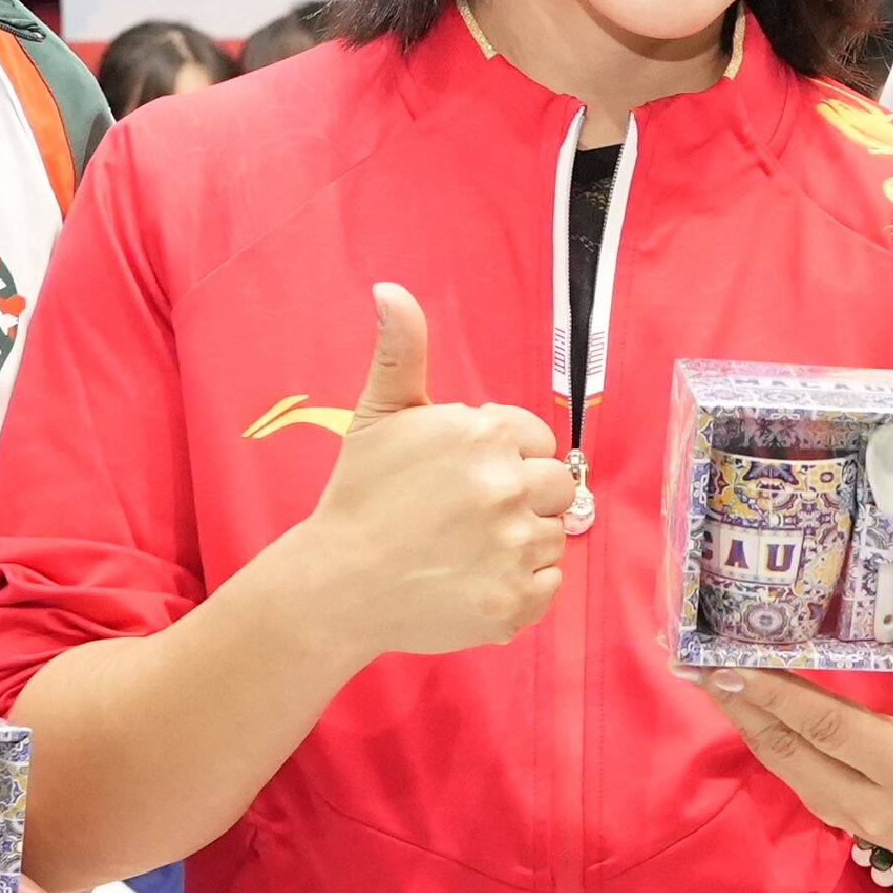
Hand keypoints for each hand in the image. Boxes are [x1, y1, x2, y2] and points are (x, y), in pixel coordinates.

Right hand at [285, 289, 571, 657]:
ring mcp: (514, 547)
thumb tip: (391, 290)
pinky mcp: (516, 601)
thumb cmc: (360, 496)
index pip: (539, 439)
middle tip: (467, 517)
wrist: (336, 584)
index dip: (508, 457)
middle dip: (521, 498)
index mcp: (483, 435)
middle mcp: (507, 487)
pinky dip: (523, 586)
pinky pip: (551, 584)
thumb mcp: (379, 414)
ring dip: (522, 543)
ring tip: (466, 549)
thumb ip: (401, 350)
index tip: (467, 478)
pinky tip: (476, 579)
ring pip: (553, 536)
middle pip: (556, 486)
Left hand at [712, 580, 892, 870]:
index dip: (777, 698)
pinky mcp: (825, 815)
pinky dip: (757, 732)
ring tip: (699, 673)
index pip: (829, 727)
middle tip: (695, 661)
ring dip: (737, 716)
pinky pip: (784, 770)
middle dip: (739, 703)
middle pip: (787, 748)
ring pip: (776, 763)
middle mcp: (865, 798)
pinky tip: (734, 699)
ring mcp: (840, 814)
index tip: (732, 666)